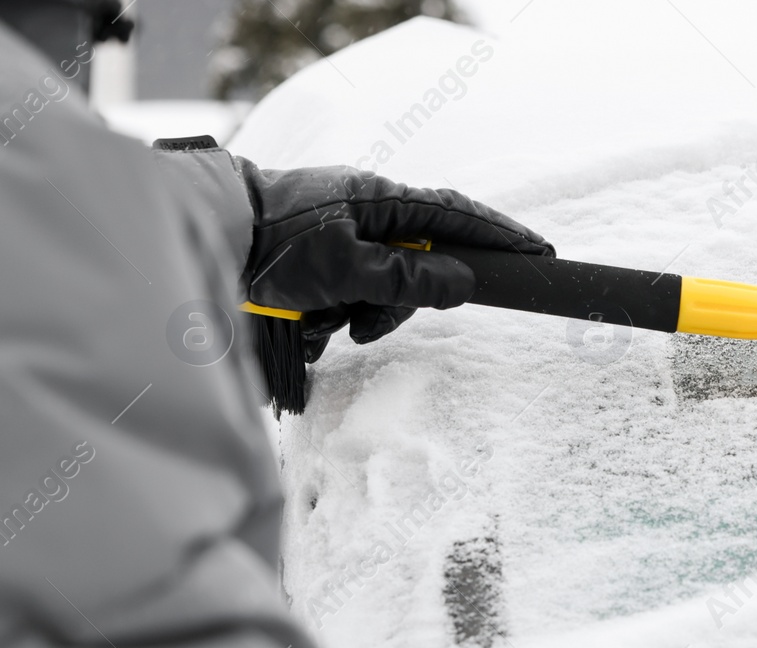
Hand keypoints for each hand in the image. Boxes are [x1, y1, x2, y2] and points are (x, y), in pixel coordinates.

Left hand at [237, 162, 552, 356]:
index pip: (457, 215)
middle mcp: (364, 219)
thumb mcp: (348, 266)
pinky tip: (301, 321)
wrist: (202, 241)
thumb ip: (410, 279)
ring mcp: (339, 243)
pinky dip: (329, 319)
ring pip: (379, 294)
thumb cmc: (273, 243)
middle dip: (394, 305)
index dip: (499, 236)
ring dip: (355, 317)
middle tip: (364, 322)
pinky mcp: (315, 267)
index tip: (538, 252)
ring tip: (320, 321)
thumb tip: (464, 282)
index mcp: (379, 201)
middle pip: (416, 270)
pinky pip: (345, 303)